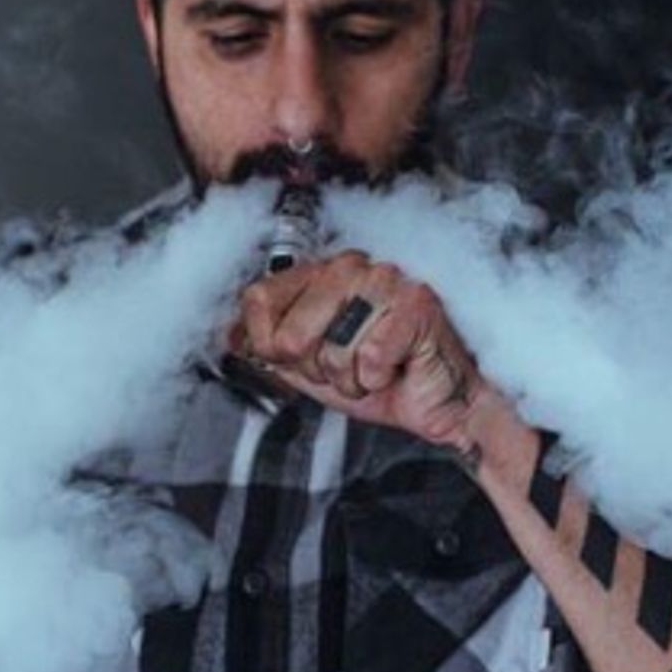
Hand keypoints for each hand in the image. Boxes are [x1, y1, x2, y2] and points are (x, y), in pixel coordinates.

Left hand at [226, 250, 487, 449]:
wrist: (440, 404)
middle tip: (347, 368)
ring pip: (333, 349)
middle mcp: (351, 267)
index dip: (267, 342)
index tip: (292, 358)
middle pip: (292, 332)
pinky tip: (394, 370)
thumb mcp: (314, 367)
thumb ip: (273, 349)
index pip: (259, 296)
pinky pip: (369, 357)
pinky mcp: (416, 304)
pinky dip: (379, 378)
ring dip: (351, 378)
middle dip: (317, 369)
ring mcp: (386, 281)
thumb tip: (231, 339)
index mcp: (321, 274)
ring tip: (373, 370)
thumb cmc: (385, 380)